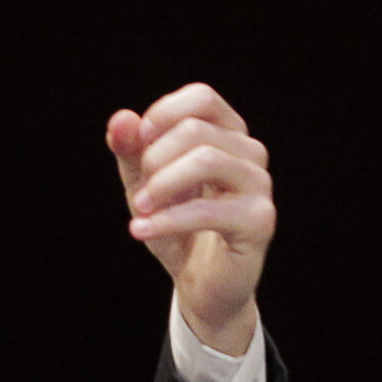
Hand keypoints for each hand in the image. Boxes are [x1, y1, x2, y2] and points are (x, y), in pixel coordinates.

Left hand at [106, 83, 273, 356]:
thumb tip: (121, 119)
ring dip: (161, 185)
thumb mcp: (145, 184)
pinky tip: (141, 230)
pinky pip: (209, 209)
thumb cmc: (177, 225)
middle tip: (140, 192)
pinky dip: (167, 219)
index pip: (203, 97)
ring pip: (207, 159)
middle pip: (197, 130)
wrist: (201, 283)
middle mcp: (250, 153)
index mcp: (228, 134)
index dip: (164, 113)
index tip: (138, 142)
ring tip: (140, 209)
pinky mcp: (260, 220)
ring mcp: (259, 185)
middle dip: (154, 158)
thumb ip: (132, 150)